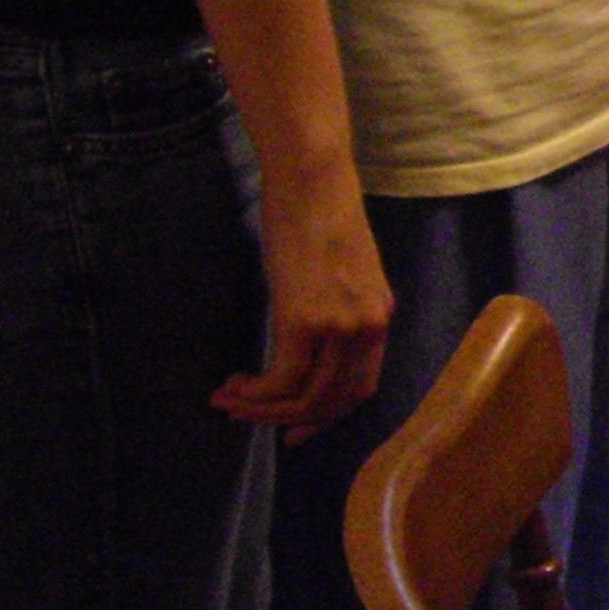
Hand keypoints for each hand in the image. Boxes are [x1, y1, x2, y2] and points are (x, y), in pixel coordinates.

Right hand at [217, 169, 391, 435]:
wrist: (312, 182)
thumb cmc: (318, 217)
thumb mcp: (341, 273)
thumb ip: (336, 310)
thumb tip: (307, 342)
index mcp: (380, 317)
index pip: (360, 388)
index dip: (325, 416)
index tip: (293, 427)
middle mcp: (368, 328)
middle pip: (332, 402)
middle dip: (287, 420)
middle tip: (248, 418)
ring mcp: (341, 327)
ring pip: (305, 399)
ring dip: (261, 410)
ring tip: (228, 400)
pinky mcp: (307, 321)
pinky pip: (282, 381)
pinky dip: (254, 394)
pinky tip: (232, 385)